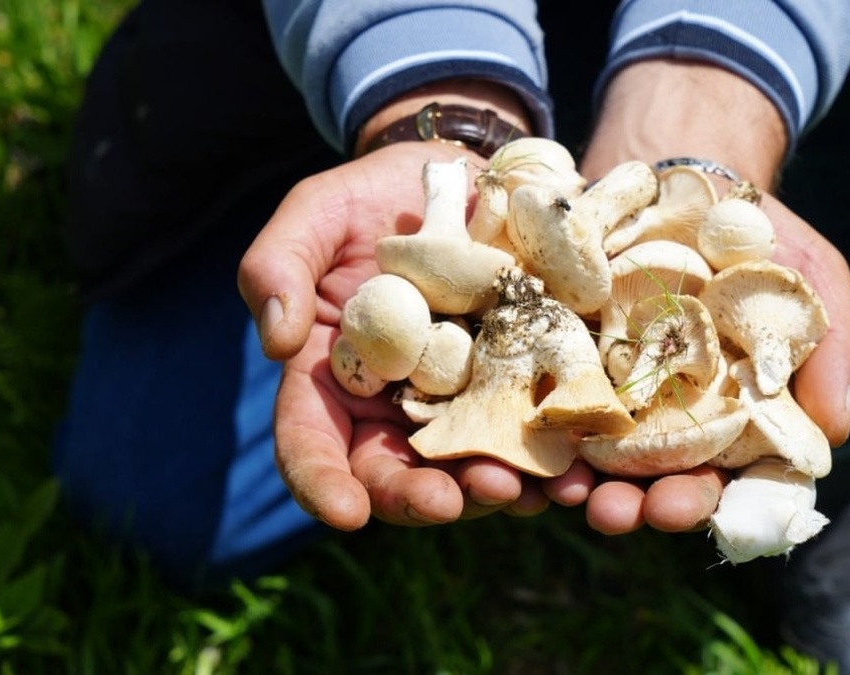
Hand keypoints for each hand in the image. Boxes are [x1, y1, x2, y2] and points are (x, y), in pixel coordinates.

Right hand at [239, 142, 566, 529]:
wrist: (456, 175)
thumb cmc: (371, 199)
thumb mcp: (315, 216)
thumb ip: (278, 268)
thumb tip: (277, 343)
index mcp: (335, 381)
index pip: (313, 444)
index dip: (322, 483)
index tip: (345, 511)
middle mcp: (394, 407)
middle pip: (395, 474)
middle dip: (418, 497)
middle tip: (447, 500)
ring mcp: (460, 404)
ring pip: (468, 470)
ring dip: (491, 490)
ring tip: (520, 488)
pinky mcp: (519, 387)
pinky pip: (534, 435)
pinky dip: (553, 462)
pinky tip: (572, 473)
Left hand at [574, 59, 849, 534]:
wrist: (682, 167)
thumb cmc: (758, 234)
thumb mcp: (809, 281)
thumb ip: (829, 353)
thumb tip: (833, 433)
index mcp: (729, 416)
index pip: (719, 481)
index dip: (704, 503)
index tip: (686, 509)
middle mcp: (667, 414)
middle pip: (650, 478)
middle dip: (634, 502)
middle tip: (617, 512)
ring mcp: (610, 387)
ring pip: (593, 452)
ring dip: (578, 479)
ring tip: (565, 490)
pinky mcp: (562, 354)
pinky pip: (543, 398)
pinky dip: (534, 424)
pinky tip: (524, 438)